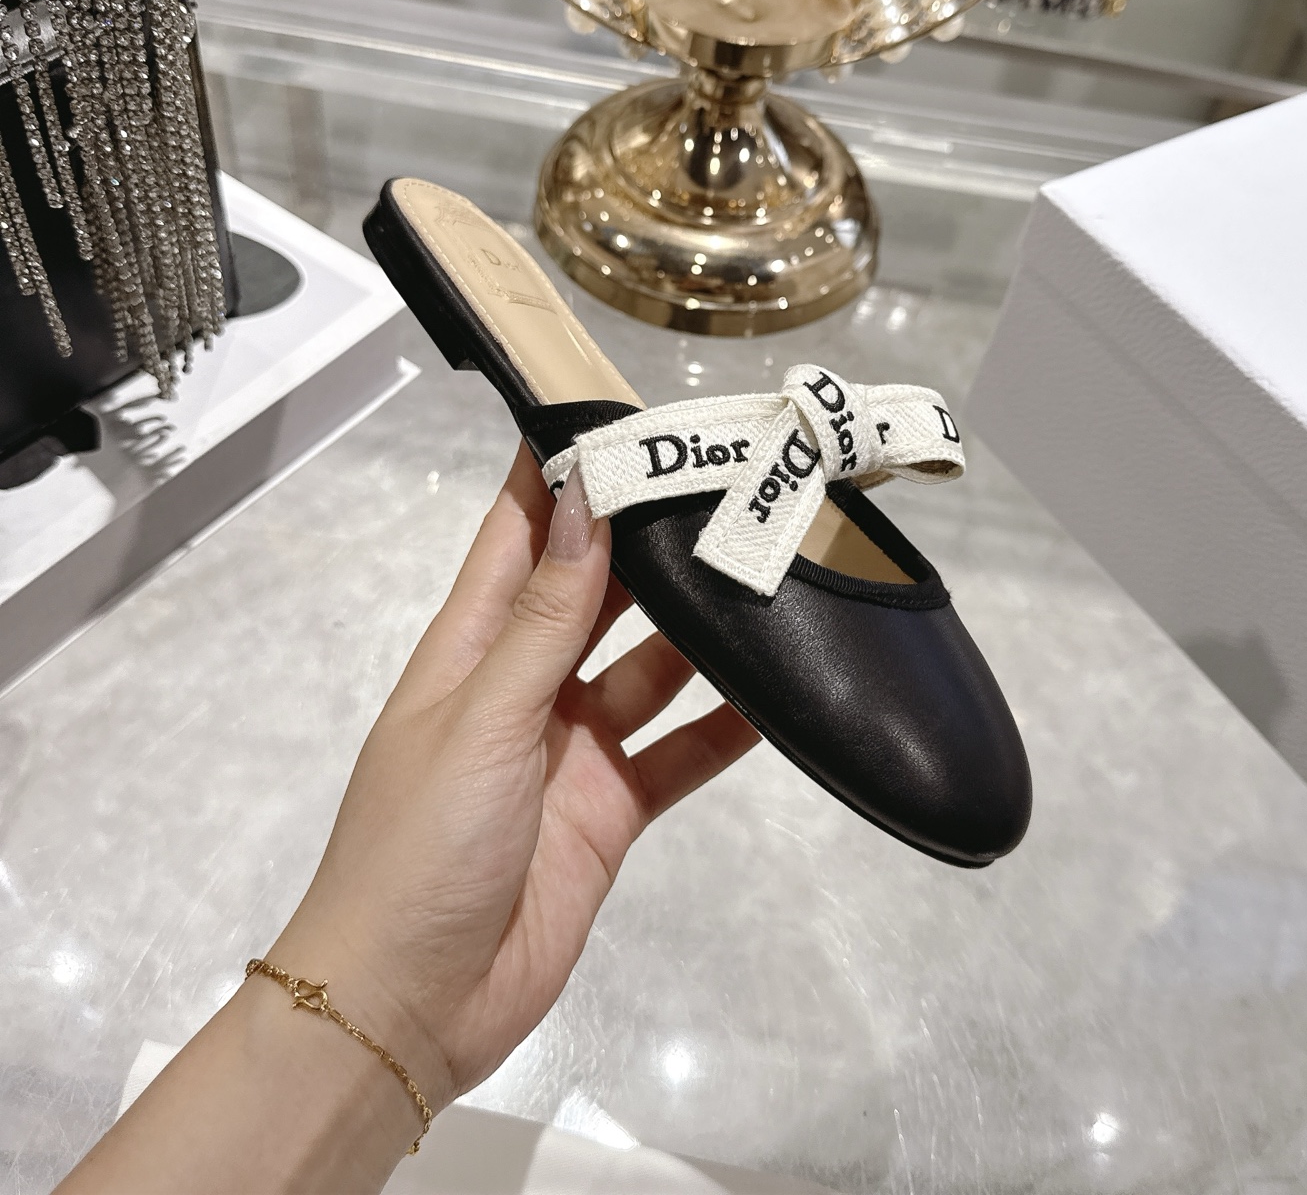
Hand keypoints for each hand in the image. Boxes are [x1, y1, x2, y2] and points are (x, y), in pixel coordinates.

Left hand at [268, 441, 758, 1110]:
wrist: (412, 1004)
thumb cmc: (420, 846)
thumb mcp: (484, 719)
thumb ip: (544, 620)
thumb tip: (579, 504)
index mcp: (472, 650)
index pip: (517, 537)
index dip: (560, 478)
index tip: (614, 418)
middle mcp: (526, 686)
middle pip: (594, 594)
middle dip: (649, 545)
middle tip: (726, 487)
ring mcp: (572, 749)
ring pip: (649, 667)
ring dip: (699, 631)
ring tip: (768, 573)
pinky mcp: (611, 809)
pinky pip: (678, 752)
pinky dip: (723, 726)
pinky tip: (777, 695)